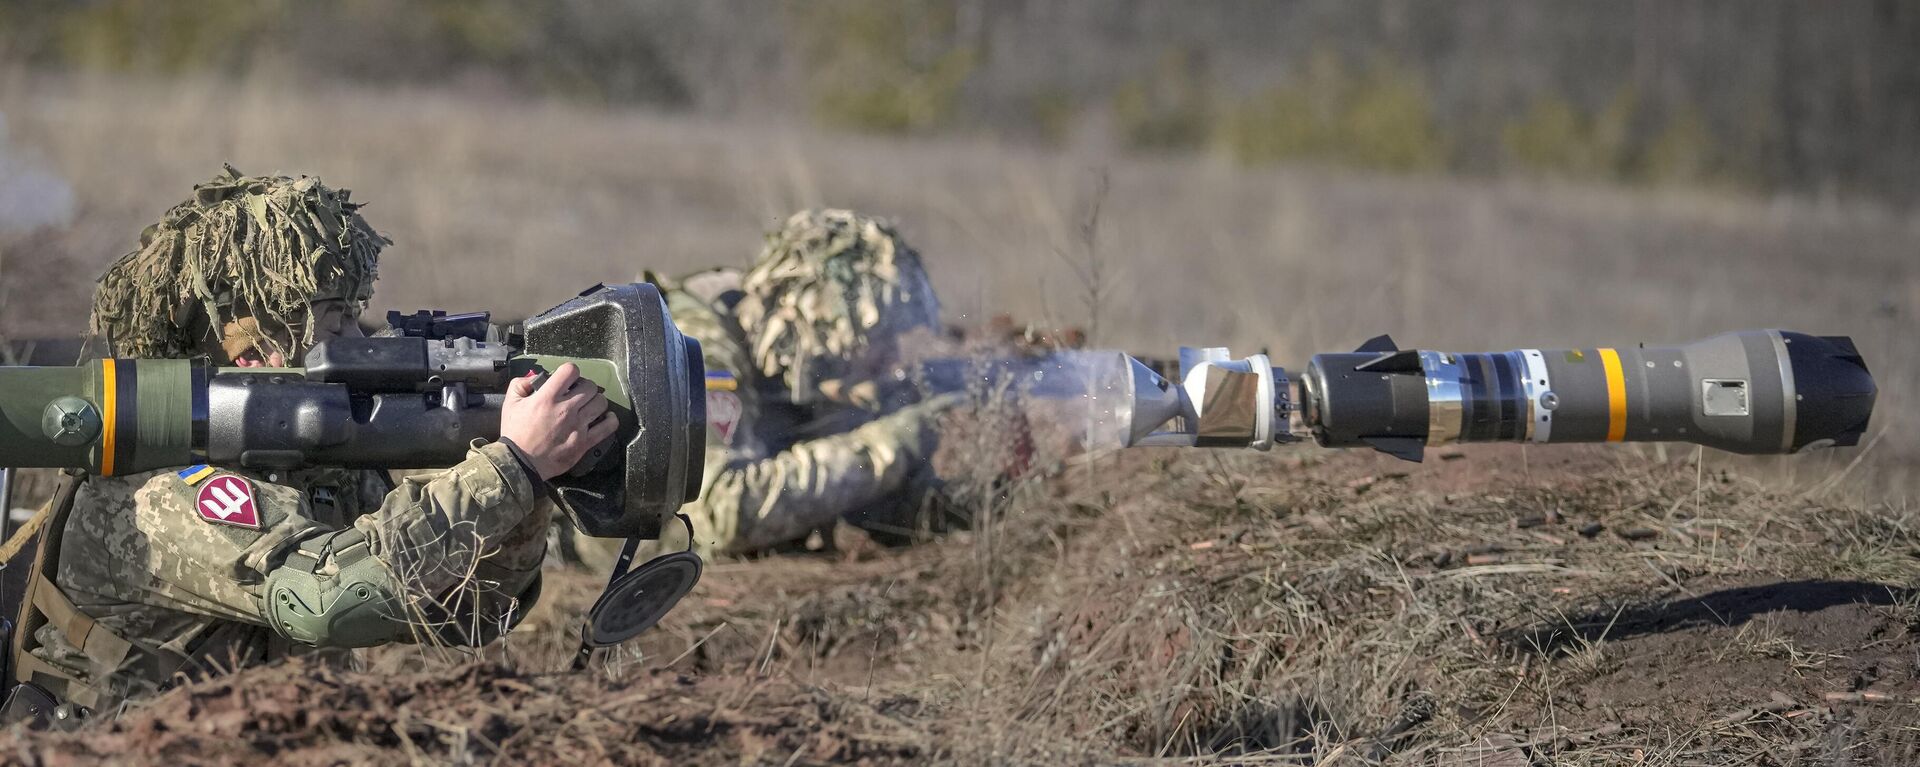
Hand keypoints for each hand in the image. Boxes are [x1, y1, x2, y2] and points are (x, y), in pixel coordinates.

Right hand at [500, 363, 617, 479]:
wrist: (520, 463)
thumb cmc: (515, 432)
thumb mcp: (510, 403)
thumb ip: (521, 384)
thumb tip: (535, 377)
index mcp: (548, 397)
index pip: (570, 370)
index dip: (570, 371)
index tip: (567, 378)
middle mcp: (566, 409)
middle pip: (590, 386)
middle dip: (584, 386)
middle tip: (578, 393)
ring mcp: (578, 426)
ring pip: (601, 403)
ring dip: (596, 401)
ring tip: (589, 405)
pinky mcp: (585, 442)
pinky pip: (608, 427)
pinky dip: (610, 420)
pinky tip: (605, 417)